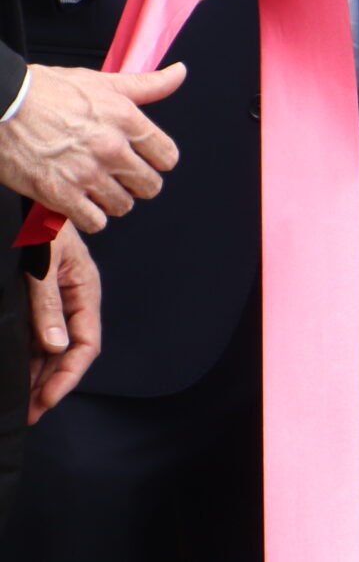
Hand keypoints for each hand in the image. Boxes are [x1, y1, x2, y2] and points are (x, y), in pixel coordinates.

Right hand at [0, 63, 186, 232]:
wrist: (0, 106)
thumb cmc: (46, 91)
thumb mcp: (102, 81)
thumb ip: (147, 85)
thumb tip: (180, 73)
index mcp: (126, 120)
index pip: (167, 156)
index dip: (158, 161)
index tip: (145, 161)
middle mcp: (111, 148)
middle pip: (150, 185)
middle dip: (138, 184)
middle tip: (121, 178)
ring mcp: (86, 173)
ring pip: (123, 206)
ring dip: (112, 201)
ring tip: (97, 189)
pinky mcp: (59, 194)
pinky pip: (94, 222)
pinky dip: (90, 217)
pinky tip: (80, 203)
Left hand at [26, 224, 99, 421]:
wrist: (26, 201)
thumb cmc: (39, 223)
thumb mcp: (42, 263)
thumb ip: (48, 304)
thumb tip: (55, 345)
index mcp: (84, 289)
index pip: (86, 342)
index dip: (69, 374)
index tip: (48, 398)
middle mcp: (72, 300)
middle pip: (69, 353)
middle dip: (51, 385)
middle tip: (31, 413)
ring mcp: (53, 302)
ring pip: (51, 350)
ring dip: (39, 377)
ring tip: (23, 403)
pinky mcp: (34, 301)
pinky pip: (35, 337)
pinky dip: (28, 360)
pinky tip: (17, 376)